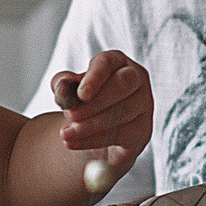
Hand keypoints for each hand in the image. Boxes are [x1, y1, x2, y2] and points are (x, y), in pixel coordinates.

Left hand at [51, 50, 152, 169]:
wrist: (97, 133)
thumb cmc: (85, 103)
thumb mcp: (69, 90)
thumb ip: (62, 85)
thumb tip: (62, 87)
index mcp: (116, 62)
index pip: (107, 63)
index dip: (94, 78)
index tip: (81, 94)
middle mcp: (136, 78)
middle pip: (122, 84)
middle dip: (95, 103)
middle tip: (72, 116)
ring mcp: (144, 104)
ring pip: (122, 112)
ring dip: (91, 125)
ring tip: (66, 134)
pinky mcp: (143, 129)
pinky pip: (122, 134)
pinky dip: (94, 140)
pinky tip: (74, 143)